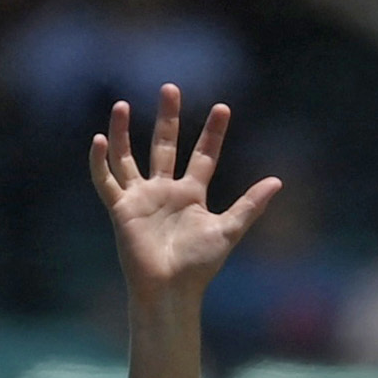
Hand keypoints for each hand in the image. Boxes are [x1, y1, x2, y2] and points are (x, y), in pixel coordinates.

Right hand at [92, 88, 278, 306]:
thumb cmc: (198, 266)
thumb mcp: (228, 230)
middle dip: (167, 118)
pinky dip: (99, 162)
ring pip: (128, 158)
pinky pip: (106, 182)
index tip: (222, 108)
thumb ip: (250, 205)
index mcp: (191, 194)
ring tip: (121, 105)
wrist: (170, 290)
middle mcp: (164, 191)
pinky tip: (98, 139)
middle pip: (163, 145)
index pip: (202, 155)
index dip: (212, 133)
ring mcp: (141, 199)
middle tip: (170, 88)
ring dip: (123, 133)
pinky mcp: (121, 210)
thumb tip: (278, 181)